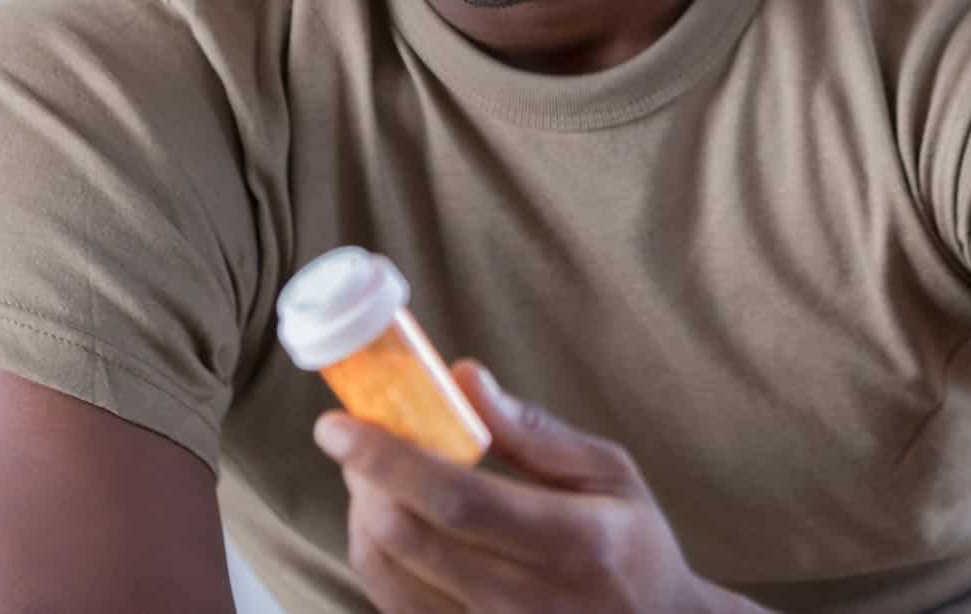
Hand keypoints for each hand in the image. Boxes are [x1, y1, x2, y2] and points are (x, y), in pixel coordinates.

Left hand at [314, 360, 748, 613]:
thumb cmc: (633, 543)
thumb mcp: (610, 474)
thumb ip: (534, 431)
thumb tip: (462, 378)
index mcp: (572, 542)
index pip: (457, 501)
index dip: (387, 460)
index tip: (337, 424)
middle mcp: (525, 600)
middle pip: (407, 539)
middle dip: (363, 479)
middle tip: (357, 437)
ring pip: (387, 576)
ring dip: (362, 515)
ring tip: (373, 476)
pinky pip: (394, 605)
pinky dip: (375, 556)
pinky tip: (390, 522)